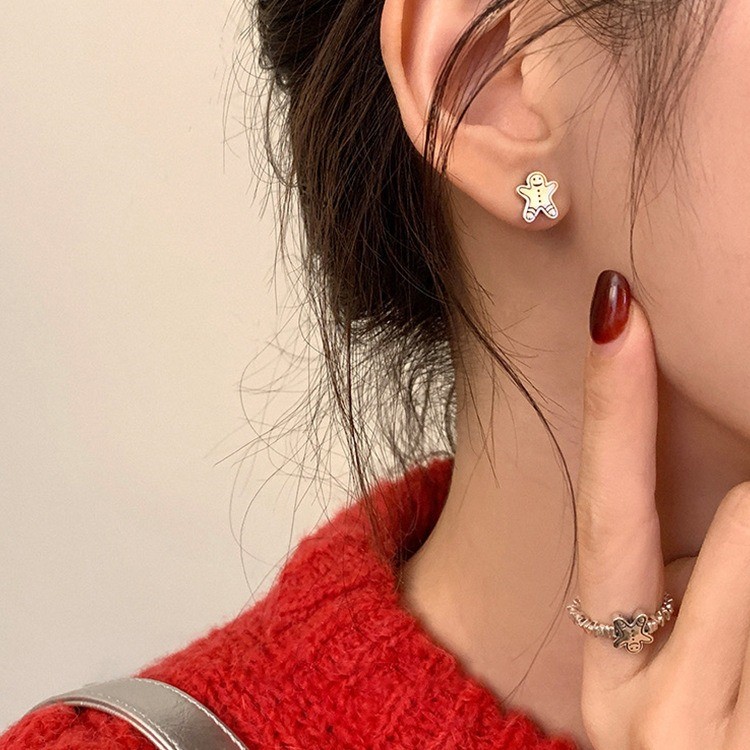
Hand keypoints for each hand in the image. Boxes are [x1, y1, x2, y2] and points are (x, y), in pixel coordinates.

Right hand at [574, 275, 749, 747]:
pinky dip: (746, 575)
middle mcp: (650, 704)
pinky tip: (738, 634)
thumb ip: (679, 581)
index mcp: (607, 661)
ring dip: (749, 523)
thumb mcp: (655, 669)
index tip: (617, 303)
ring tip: (730, 614)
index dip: (612, 402)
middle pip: (738, 529)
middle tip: (740, 433)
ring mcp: (708, 738)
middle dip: (748, 486)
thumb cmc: (686, 746)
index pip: (607, 505)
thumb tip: (730, 494)